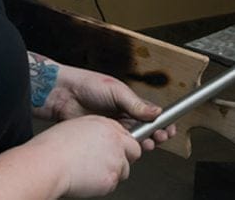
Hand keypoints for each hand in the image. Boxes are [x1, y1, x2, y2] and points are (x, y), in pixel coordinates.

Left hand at [33, 60, 175, 149]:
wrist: (64, 96)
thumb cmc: (88, 85)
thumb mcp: (116, 91)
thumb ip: (135, 104)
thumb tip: (155, 111)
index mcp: (129, 101)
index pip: (150, 113)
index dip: (162, 121)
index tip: (170, 127)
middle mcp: (123, 114)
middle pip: (145, 128)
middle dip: (157, 134)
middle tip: (162, 137)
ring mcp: (113, 126)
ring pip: (134, 139)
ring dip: (144, 142)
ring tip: (149, 144)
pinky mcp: (103, 137)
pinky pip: (118, 145)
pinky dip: (127, 148)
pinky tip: (131, 148)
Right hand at [34, 114, 141, 197]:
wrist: (49, 163)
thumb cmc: (56, 145)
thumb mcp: (79, 126)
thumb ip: (97, 131)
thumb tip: (101, 139)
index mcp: (107, 125)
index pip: (127, 134)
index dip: (122, 144)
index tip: (116, 149)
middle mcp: (115, 140)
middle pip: (134, 151)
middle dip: (125, 158)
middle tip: (108, 163)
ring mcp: (115, 159)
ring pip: (124, 170)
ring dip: (112, 172)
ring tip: (91, 171)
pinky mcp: (111, 178)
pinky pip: (113, 184)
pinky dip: (103, 185)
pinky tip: (87, 179)